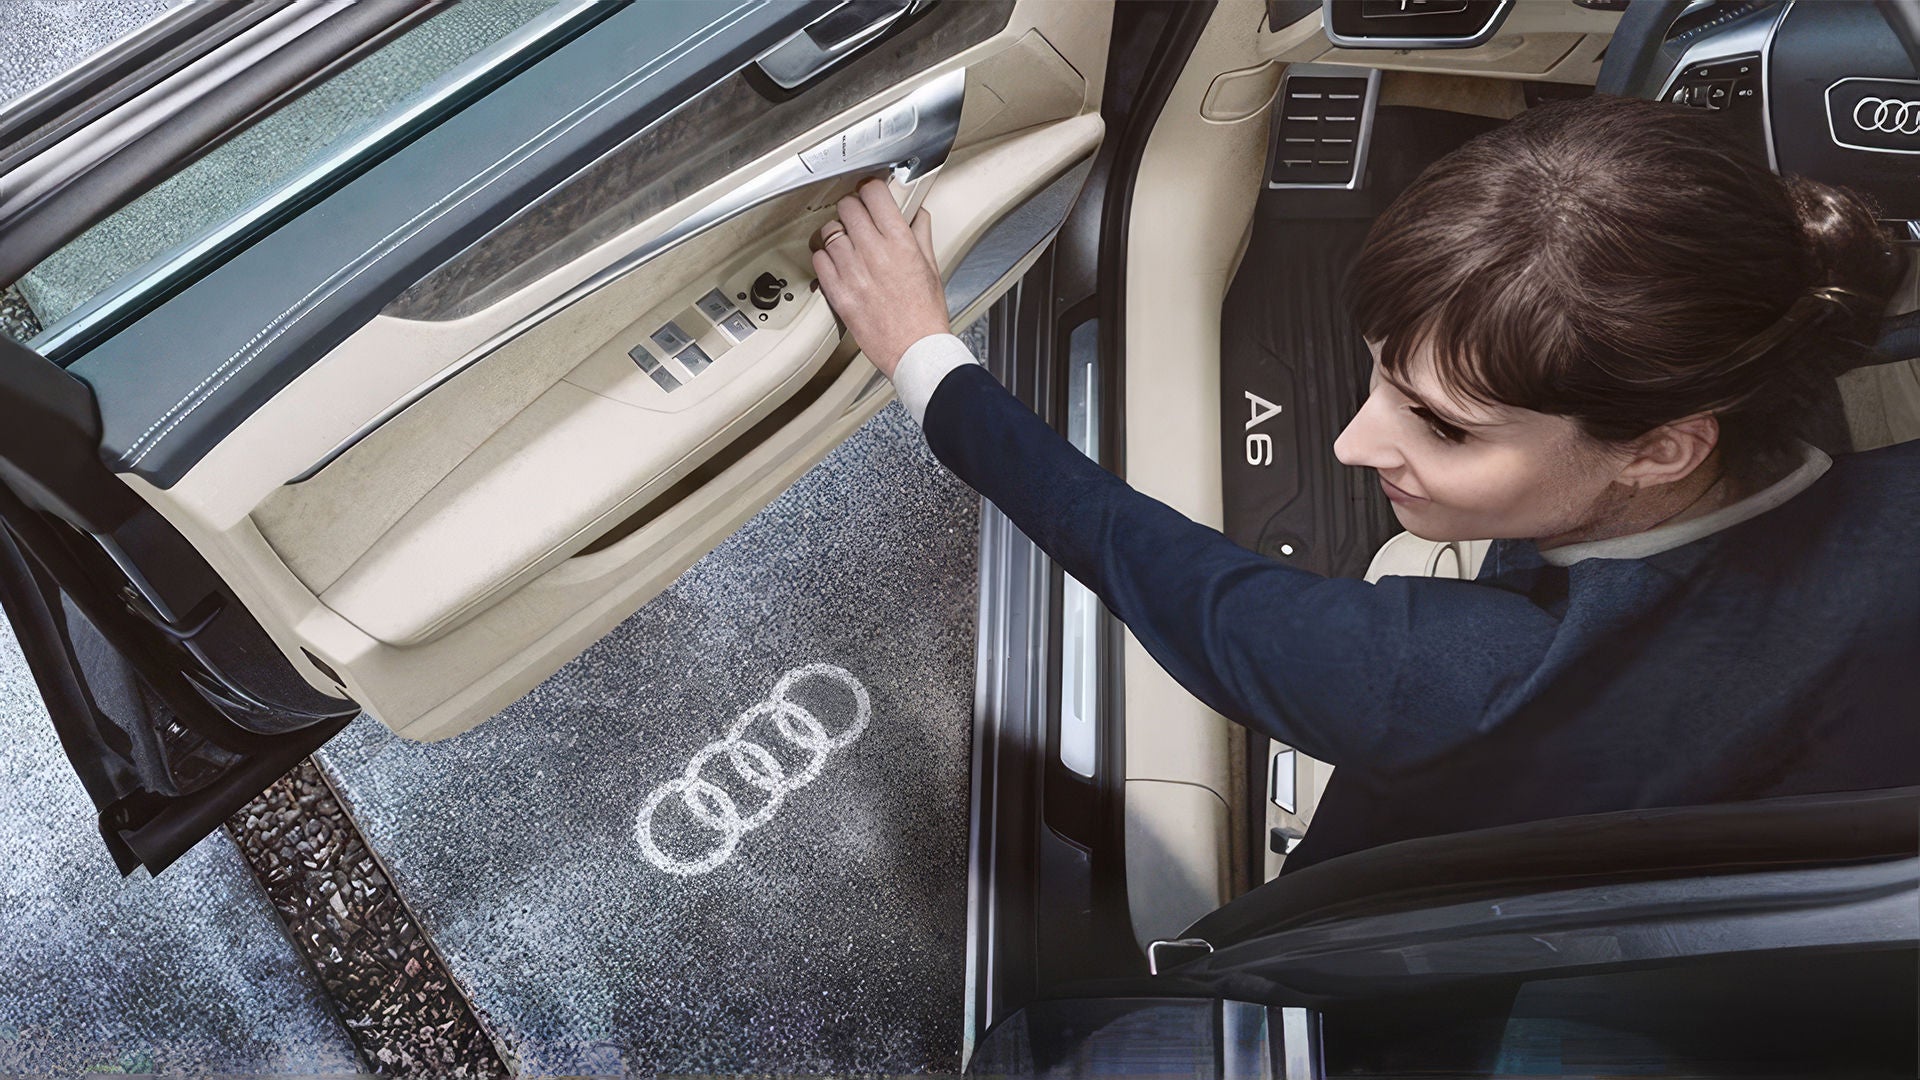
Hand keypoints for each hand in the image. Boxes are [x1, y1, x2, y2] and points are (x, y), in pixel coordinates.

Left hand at [811, 176, 948, 378]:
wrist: (915, 350)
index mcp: (900, 242)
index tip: (870, 193)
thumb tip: (917, 213)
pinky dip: (825, 257)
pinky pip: (819, 260)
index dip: (870, 189)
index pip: (874, 194)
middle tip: (857, 216)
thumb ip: (920, 234)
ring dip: (837, 232)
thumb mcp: (932, 267)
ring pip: (829, 232)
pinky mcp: (838, 292)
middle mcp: (874, 253)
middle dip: (852, 208)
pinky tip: (837, 262)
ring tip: (845, 241)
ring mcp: (853, 272)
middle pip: (848, 207)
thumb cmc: (925, 315)